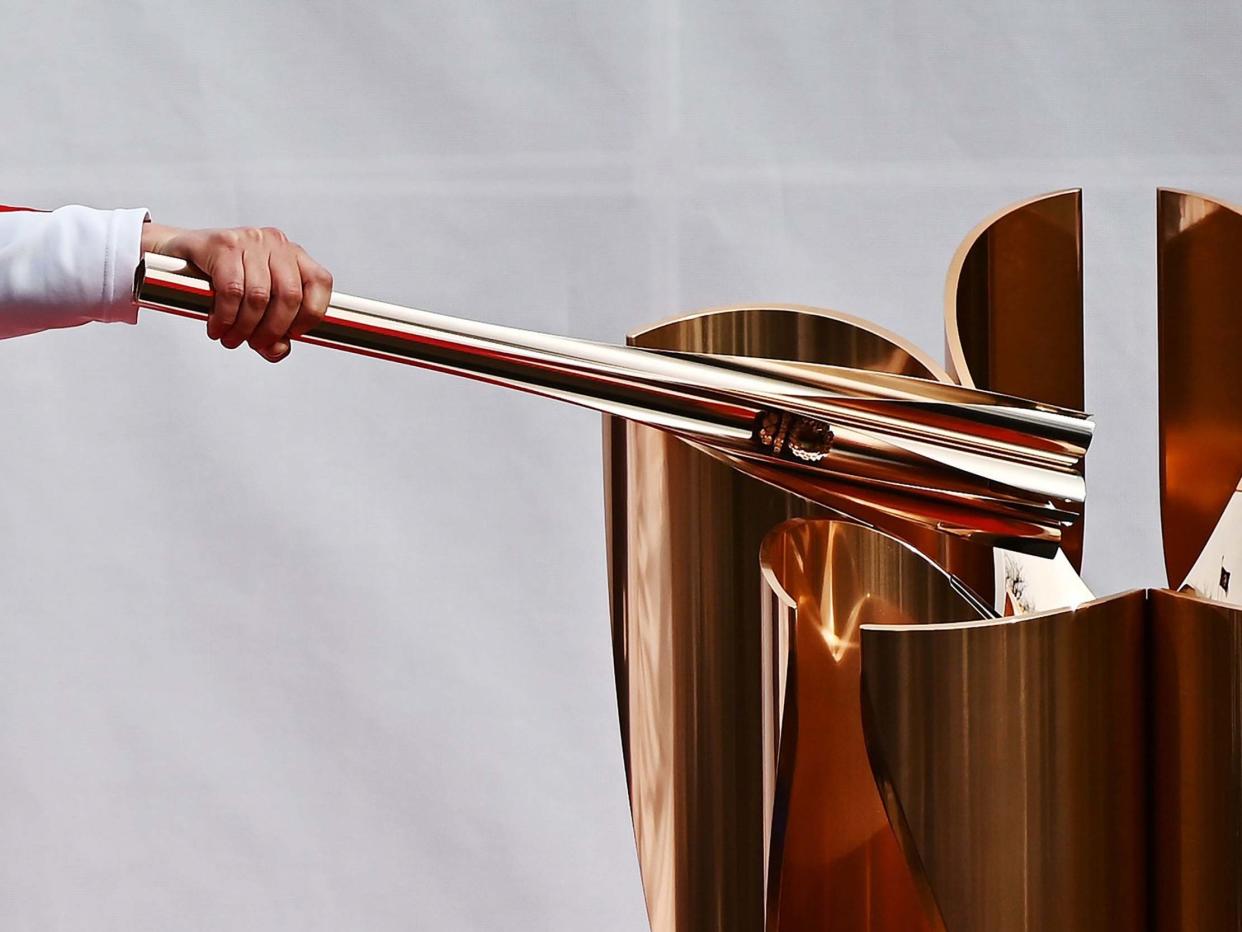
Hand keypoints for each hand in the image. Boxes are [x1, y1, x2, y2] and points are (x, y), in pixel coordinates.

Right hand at [140, 222, 332, 362]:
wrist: (177, 255)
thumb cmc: (223, 279)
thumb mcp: (255, 307)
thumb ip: (273, 333)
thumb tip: (278, 350)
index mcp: (294, 255)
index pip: (320, 283)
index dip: (311, 315)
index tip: (291, 335)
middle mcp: (277, 243)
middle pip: (290, 296)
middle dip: (272, 330)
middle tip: (254, 344)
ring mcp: (251, 241)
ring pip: (259, 296)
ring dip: (244, 328)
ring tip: (231, 338)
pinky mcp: (223, 244)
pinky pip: (232, 290)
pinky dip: (225, 317)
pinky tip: (217, 326)